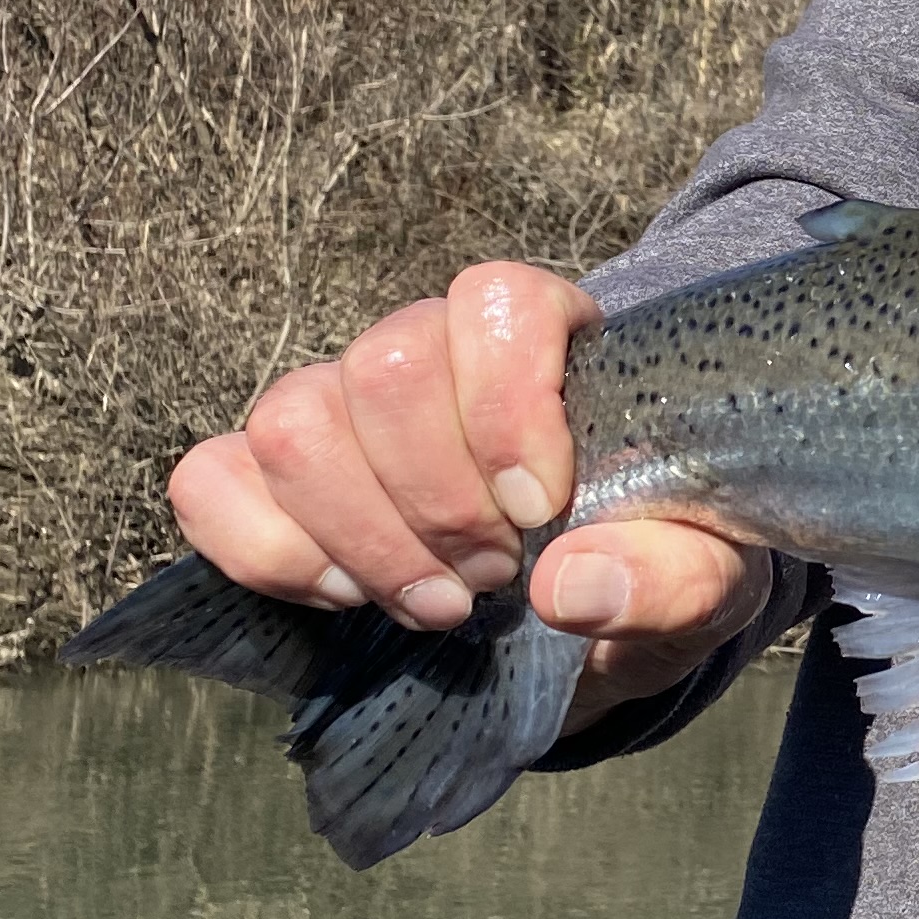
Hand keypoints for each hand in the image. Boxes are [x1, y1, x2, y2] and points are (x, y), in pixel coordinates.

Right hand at [168, 260, 769, 727]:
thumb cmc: (648, 567)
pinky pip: (211, 479)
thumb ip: (673, 577)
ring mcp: (337, 404)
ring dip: (364, 537)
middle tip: (493, 575)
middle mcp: (431, 347)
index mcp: (550, 336)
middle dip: (435, 499)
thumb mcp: (707, 583)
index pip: (497, 298)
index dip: (507, 402)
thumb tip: (569, 583)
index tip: (539, 507)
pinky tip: (349, 595)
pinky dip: (272, 552)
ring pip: (292, 421)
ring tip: (440, 601)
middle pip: (382, 368)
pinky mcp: (265, 473)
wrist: (589, 621)